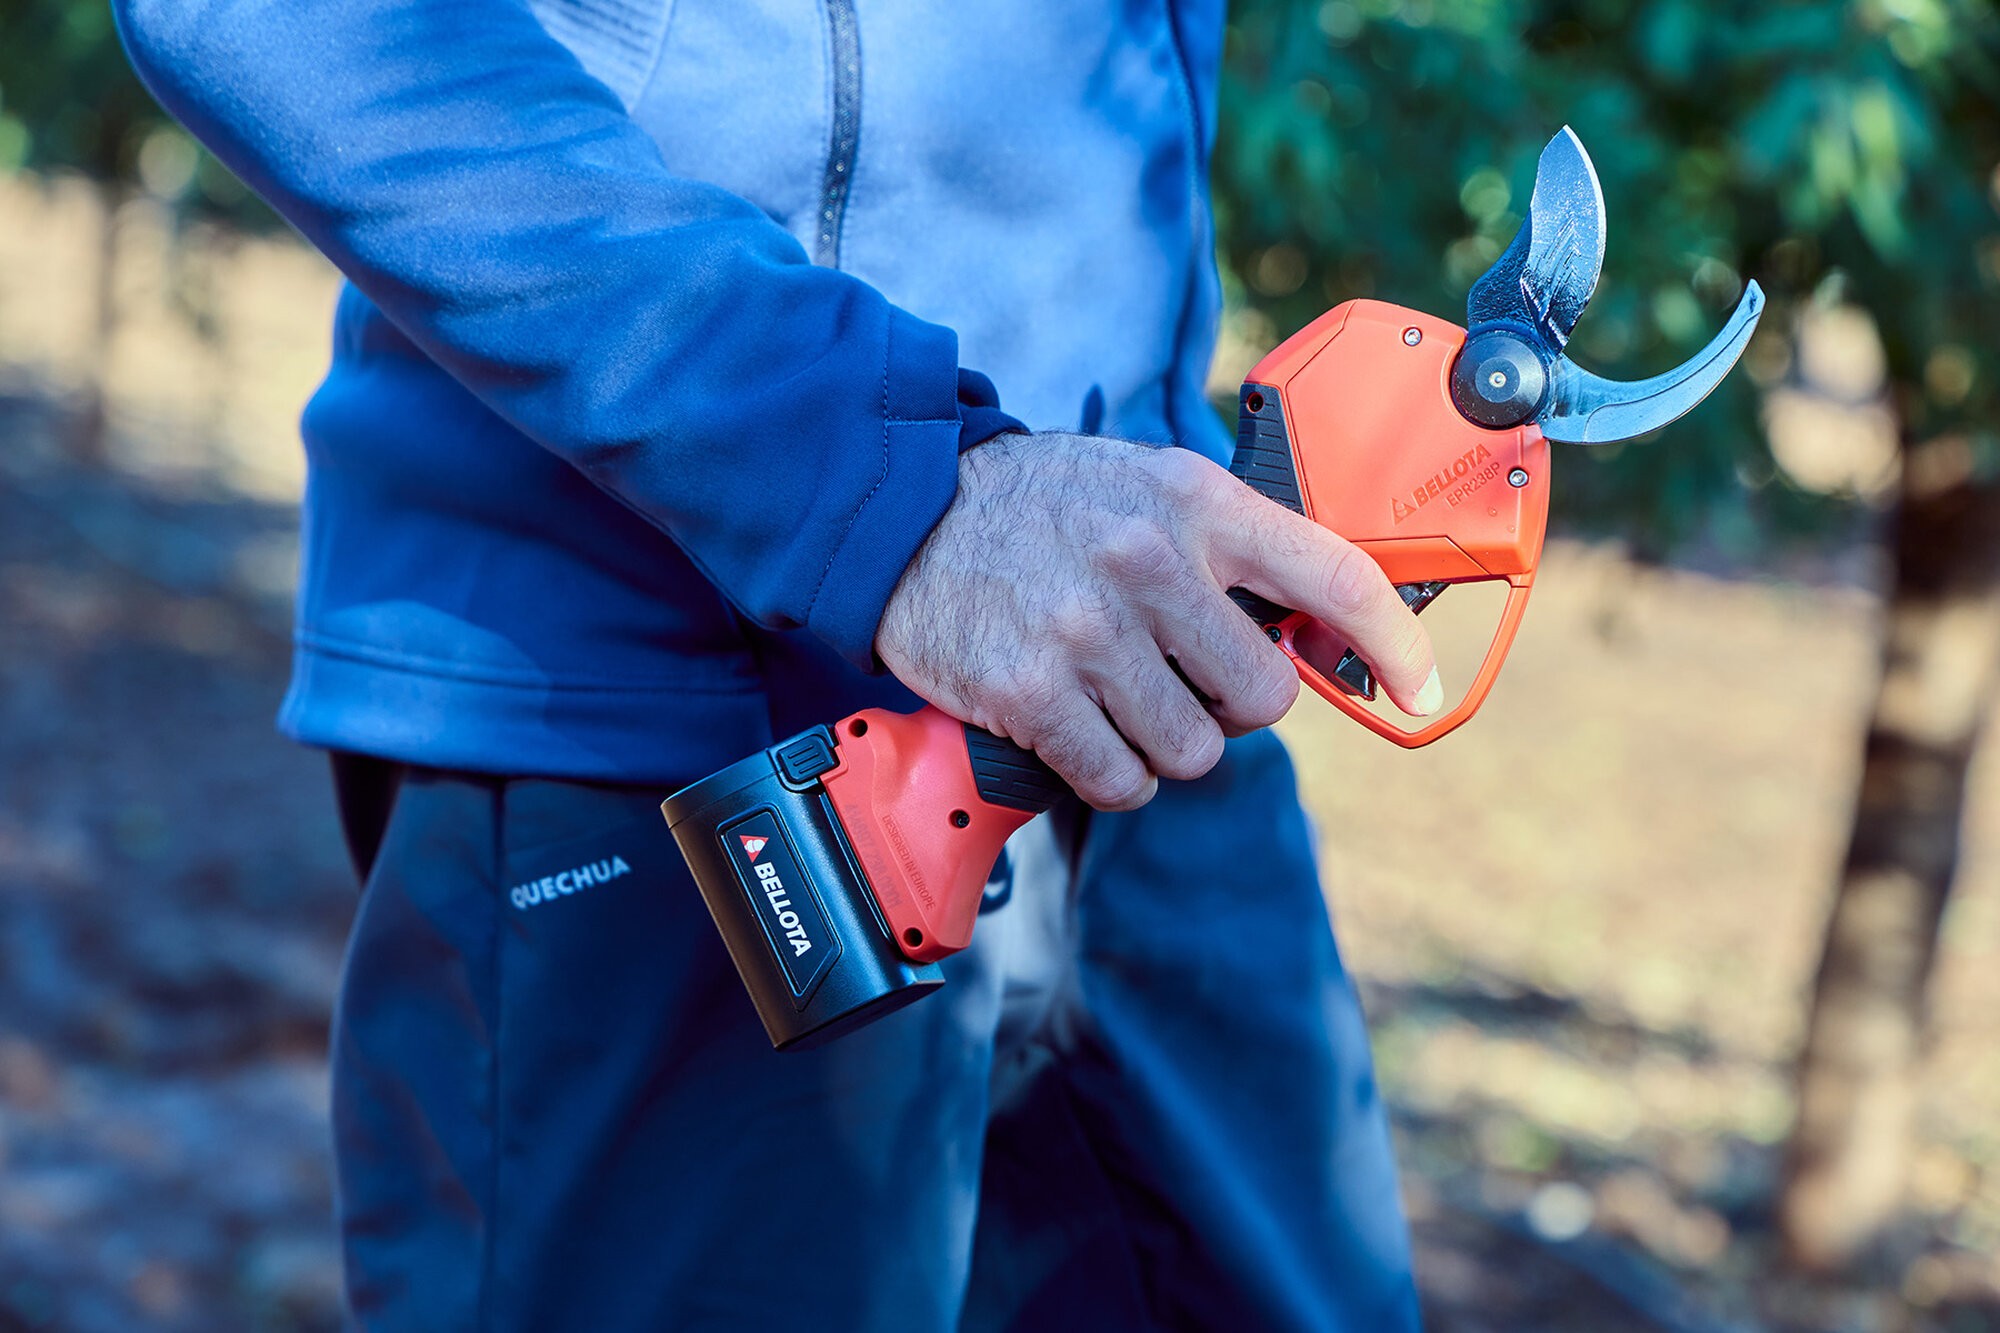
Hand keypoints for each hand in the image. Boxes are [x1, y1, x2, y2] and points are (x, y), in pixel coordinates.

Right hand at [875, 433, 1441, 809]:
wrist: (905, 515)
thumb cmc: (1040, 507)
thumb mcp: (1147, 484)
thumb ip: (1230, 543)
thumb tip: (1316, 624)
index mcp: (1196, 505)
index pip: (1331, 575)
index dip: (1393, 644)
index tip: (1422, 691)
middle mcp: (1148, 564)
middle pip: (1261, 698)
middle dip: (1231, 707)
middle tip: (1181, 680)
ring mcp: (1089, 632)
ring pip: (1191, 751)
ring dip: (1164, 745)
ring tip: (1116, 697)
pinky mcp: (1033, 692)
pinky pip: (1121, 780)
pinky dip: (1112, 774)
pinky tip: (1079, 729)